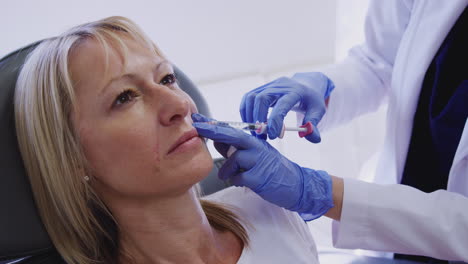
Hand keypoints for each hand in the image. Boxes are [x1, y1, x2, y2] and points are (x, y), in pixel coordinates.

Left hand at [192, 113, 333, 219]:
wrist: (296, 184)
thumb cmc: (270, 169)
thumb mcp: (253, 155)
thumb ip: (235, 149)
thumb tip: (215, 141)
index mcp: (254, 141)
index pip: (231, 130)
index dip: (213, 124)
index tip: (197, 119)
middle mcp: (257, 147)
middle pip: (232, 136)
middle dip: (213, 131)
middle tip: (198, 128)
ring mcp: (259, 161)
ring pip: (234, 159)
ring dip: (227, 170)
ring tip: (229, 176)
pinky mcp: (260, 177)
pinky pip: (239, 178)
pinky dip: (237, 181)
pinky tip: (243, 183)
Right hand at [240, 72, 333, 141]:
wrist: (305, 85)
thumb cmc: (311, 101)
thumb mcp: (318, 111)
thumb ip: (313, 125)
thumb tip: (312, 138)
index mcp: (296, 91)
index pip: (282, 104)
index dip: (275, 120)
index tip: (273, 136)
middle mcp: (280, 86)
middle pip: (262, 98)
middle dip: (258, 119)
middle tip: (262, 136)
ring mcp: (269, 85)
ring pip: (251, 97)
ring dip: (250, 116)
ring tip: (256, 133)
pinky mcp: (261, 88)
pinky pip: (248, 98)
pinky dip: (246, 111)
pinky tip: (252, 124)